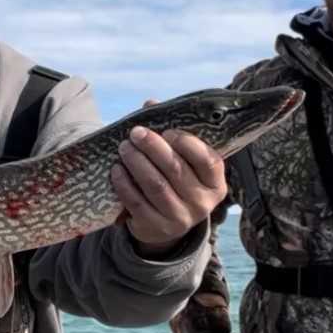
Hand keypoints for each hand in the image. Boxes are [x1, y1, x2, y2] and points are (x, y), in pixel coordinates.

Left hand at [111, 101, 226, 256]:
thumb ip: (170, 134)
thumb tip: (151, 103)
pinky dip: (124, 184)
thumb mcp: (182, 162)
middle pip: (177, 170)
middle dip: (154, 148)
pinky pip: (137, 203)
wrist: (166, 225)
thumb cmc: (176, 182)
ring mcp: (181, 218)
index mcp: (215, 183)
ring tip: (124, 147)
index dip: (187, 143)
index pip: (207, 160)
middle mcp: (202, 203)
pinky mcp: (157, 228)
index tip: (167, 131)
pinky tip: (116, 169)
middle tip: (135, 133)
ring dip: (137, 163)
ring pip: (156, 186)